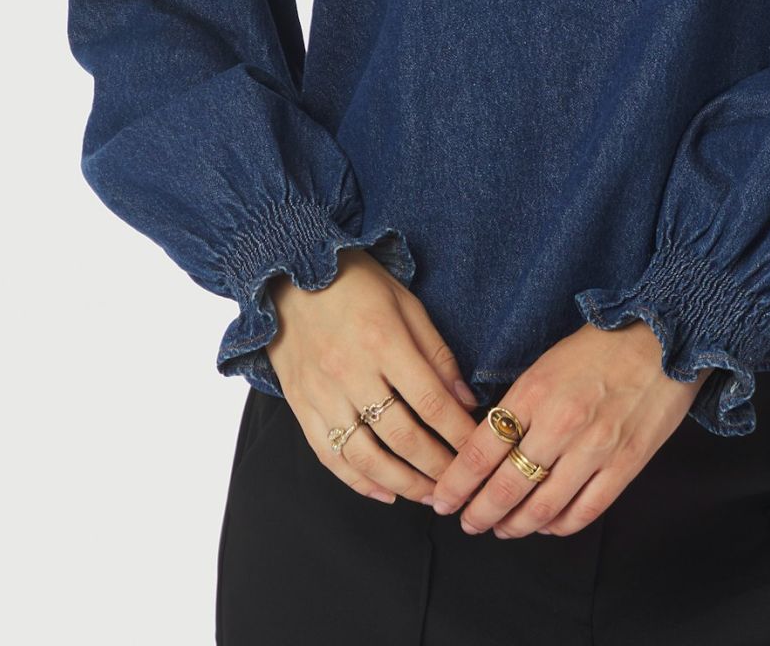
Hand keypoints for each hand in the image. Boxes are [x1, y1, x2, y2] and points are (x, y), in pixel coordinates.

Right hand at [266, 244, 480, 504]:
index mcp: (383, 341)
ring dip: (402, 483)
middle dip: (437, 466)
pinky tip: (384, 492)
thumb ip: (436, 352)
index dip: (458, 432)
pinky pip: (329, 455)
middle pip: (401, 436)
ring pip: (365, 456)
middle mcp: (351, 373)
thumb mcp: (406, 303)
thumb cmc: (356, 283)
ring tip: (429, 496)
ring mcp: (322, 394)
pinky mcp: (301, 406)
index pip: (430, 401)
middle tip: (460, 483)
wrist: (289, 274)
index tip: (480, 448)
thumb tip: (464, 400)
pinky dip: (358, 481)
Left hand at [424, 320, 712, 539]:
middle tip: (467, 524)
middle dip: (479, 513)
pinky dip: (559, 526)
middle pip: (506, 486)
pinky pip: (584, 511)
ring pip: (543, 507)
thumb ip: (519, 404)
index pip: (481, 450)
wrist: (663, 338)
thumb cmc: (600, 346)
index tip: (442, 499)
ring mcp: (595, 447)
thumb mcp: (546, 363)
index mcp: (534, 391)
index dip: (456, 483)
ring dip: (515, 525)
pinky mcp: (626, 464)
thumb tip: (489, 445)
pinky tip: (546, 525)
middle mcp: (561, 423)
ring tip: (502, 528)